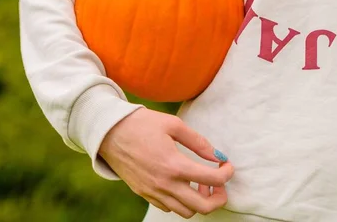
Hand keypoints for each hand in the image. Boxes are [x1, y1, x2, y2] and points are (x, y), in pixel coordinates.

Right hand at [98, 108, 233, 218]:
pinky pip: (169, 208)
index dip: (227, 173)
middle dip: (219, 197)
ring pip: (186, 212)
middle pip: (203, 207)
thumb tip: (217, 155)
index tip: (227, 165)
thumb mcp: (172, 124)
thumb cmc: (141, 124)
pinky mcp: (144, 194)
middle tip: (219, 182)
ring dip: (199, 201)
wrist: (108, 132)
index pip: (213, 180)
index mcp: (174, 165)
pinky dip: (181, 201)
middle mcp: (165, 184)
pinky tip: (181, 184)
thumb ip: (198, 141)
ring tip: (199, 183)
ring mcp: (153, 192)